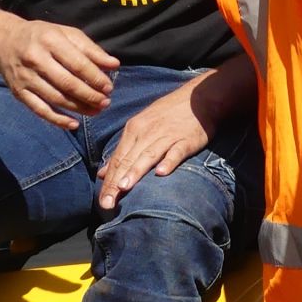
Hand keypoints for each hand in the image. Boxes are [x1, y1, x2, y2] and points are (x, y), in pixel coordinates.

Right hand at [0, 20, 119, 129]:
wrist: (5, 42)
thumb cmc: (44, 36)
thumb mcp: (67, 34)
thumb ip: (91, 49)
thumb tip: (114, 65)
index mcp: (50, 40)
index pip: (77, 63)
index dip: (95, 78)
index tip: (109, 87)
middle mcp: (35, 59)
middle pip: (66, 83)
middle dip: (89, 95)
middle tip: (106, 102)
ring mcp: (25, 77)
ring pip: (55, 98)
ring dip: (78, 108)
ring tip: (96, 111)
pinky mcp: (18, 92)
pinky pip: (39, 110)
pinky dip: (57, 120)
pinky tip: (73, 124)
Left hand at [96, 76, 227, 209]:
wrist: (199, 98)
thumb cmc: (168, 114)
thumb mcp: (141, 126)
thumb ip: (123, 151)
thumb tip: (103, 173)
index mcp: (134, 129)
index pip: (117, 159)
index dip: (108, 181)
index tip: (102, 202)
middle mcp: (147, 132)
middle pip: (128, 160)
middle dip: (116, 183)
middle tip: (107, 204)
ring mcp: (167, 135)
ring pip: (148, 155)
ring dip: (135, 171)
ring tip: (124, 188)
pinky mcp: (187, 139)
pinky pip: (176, 151)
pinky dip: (168, 161)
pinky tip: (161, 173)